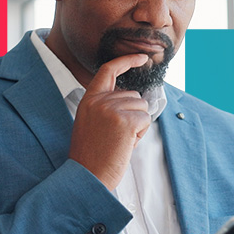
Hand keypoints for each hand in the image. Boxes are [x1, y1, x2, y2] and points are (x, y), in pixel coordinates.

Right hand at [68, 53, 151, 189]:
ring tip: (120, 141)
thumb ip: (108, 106)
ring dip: (137, 125)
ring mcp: (111, 110)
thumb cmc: (93, 155)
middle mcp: (99, 101)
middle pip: (133, 95)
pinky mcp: (125, 121)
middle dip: (133, 115)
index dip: (126, 60)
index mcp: (89, 100)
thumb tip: (136, 99)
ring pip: (142, 107)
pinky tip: (125, 145)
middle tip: (117, 136)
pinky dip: (140, 134)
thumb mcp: (92, 123)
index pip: (108, 70)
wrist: (88, 176)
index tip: (141, 57)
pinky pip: (145, 120)